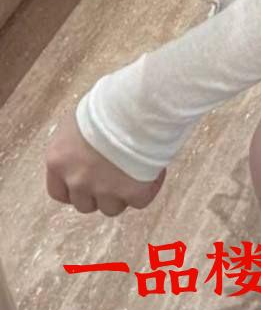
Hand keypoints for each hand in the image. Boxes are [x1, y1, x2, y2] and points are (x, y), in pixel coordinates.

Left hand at [46, 109, 165, 216]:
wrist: (137, 104)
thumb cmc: (108, 101)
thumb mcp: (81, 117)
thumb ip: (78, 142)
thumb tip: (89, 146)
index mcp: (59, 160)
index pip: (58, 192)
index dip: (74, 188)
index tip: (88, 179)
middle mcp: (77, 180)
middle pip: (85, 204)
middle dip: (99, 192)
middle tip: (115, 172)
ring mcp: (104, 189)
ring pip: (111, 208)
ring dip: (121, 194)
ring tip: (136, 171)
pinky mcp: (132, 192)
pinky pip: (140, 201)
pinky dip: (147, 189)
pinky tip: (153, 171)